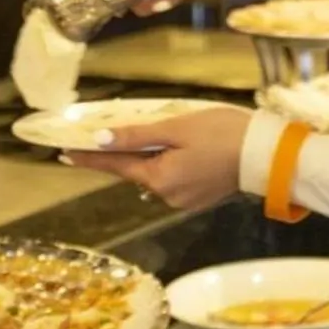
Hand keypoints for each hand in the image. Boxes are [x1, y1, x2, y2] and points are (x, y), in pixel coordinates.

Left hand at [62, 106, 253, 210]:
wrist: (265, 154)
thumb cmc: (223, 134)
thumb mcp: (177, 128)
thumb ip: (137, 136)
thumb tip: (100, 140)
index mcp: (159, 178)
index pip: (114, 166)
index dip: (88, 158)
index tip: (63, 154)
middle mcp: (167, 196)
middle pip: (137, 170)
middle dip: (130, 152)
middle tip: (125, 130)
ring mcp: (184, 200)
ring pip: (157, 175)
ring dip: (156, 157)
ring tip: (176, 134)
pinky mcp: (199, 198)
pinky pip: (174, 179)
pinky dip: (173, 164)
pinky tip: (189, 149)